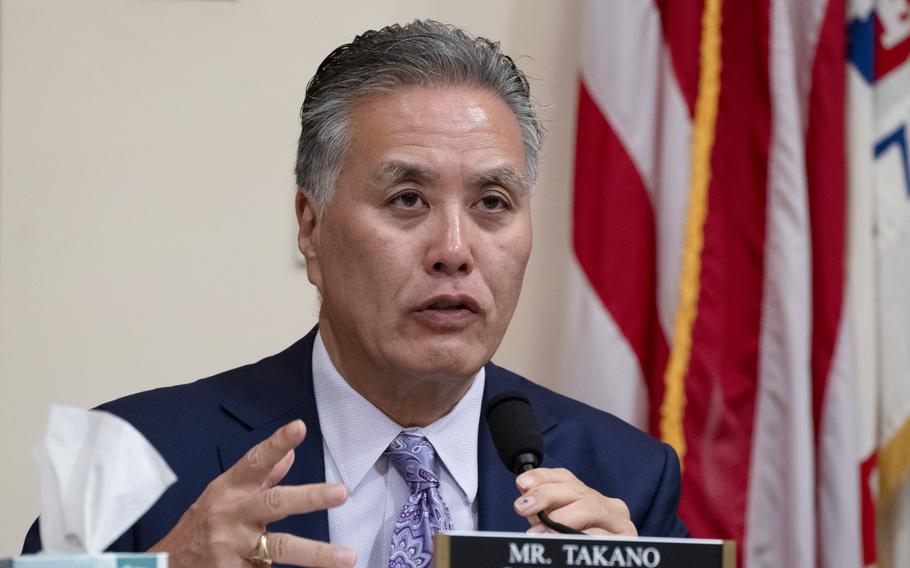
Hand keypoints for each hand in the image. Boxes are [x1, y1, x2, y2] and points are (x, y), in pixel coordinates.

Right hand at [149, 420, 356, 566]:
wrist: (168, 563)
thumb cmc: (206, 522)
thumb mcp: (227, 492)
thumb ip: (262, 475)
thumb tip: (291, 453)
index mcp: (231, 489)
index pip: (256, 461)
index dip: (277, 443)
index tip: (299, 427)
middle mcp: (232, 515)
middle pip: (273, 503)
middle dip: (308, 497)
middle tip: (341, 492)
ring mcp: (231, 547)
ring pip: (278, 547)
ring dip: (315, 554)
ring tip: (347, 558)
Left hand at [513, 468, 637, 535]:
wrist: (599, 562)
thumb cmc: (576, 547)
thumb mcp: (557, 525)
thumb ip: (545, 512)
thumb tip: (526, 501)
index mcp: (591, 498)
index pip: (565, 478)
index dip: (542, 477)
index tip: (521, 483)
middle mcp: (609, 505)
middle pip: (575, 490)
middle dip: (546, 495)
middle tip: (523, 508)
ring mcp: (620, 522)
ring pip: (590, 508)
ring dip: (561, 518)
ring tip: (541, 532)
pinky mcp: (627, 539)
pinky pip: (602, 533)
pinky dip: (582, 534)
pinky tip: (565, 539)